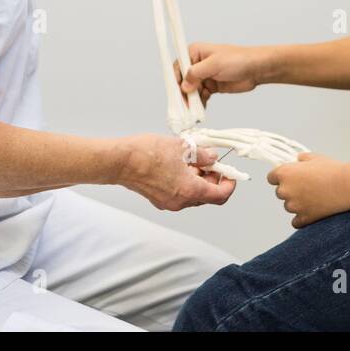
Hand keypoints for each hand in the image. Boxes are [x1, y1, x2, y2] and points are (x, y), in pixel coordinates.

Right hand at [119, 134, 235, 210]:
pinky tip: (180, 164)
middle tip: (212, 162)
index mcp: (190, 190)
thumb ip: (202, 154)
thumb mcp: (182, 147)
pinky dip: (185, 182)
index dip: (229, 184)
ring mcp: (168, 202)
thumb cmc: (146, 154)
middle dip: (213, 179)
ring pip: (192, 195)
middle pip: (207, 196)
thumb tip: (212, 157)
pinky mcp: (158, 199)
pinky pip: (179, 193)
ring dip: (198, 179)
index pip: (220, 195)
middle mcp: (180, 201)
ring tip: (194, 159)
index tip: (230, 173)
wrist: (120, 161)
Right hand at [176, 42, 270, 106]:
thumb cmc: (239, 59)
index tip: (176, 93)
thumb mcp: (215, 64)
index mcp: (195, 52)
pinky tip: (201, 108)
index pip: (178, 67)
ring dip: (192, 100)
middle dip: (183, 94)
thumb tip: (184, 85)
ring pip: (191, 91)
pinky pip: (200, 96)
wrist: (257, 69)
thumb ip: (196, 74)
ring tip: (193, 109)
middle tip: (185, 106)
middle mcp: (197, 64)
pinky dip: (199, 103)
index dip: (176, 80)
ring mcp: (204, 76)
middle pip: (183, 81)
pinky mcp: (211, 86)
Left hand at [268, 153, 349, 227]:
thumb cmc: (332, 170)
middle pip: (280, 192)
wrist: (347, 185)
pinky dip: (302, 218)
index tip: (289, 178)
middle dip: (290, 190)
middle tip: (306, 187)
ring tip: (314, 197)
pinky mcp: (304, 218)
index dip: (280, 177)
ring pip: (289, 206)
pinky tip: (312, 211)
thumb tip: (297, 161)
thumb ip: (301, 159)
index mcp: (284, 173)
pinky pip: (296, 221)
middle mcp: (285, 190)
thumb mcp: (314, 157)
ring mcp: (294, 206)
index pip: (271, 177)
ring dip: (297, 203)